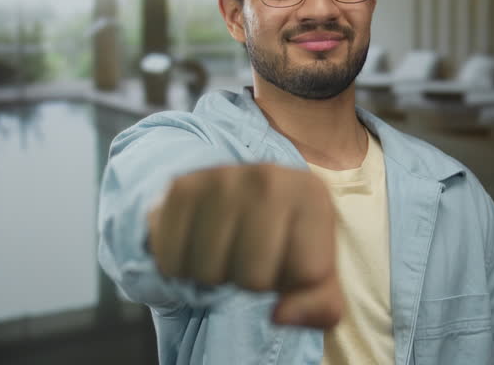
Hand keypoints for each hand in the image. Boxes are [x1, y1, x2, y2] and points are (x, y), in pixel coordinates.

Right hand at [147, 163, 341, 328]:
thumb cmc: (284, 242)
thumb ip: (319, 307)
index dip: (293, 282)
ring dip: (214, 275)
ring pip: (209, 271)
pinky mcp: (182, 186)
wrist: (240, 199)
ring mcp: (222, 177)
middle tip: (250, 257)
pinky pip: (173, 259)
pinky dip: (181, 266)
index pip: (306, 274)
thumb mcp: (316, 276)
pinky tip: (197, 243)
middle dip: (250, 281)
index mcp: (312, 195)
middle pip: (253, 277)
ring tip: (225, 248)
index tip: (288, 258)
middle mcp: (270, 177)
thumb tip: (280, 315)